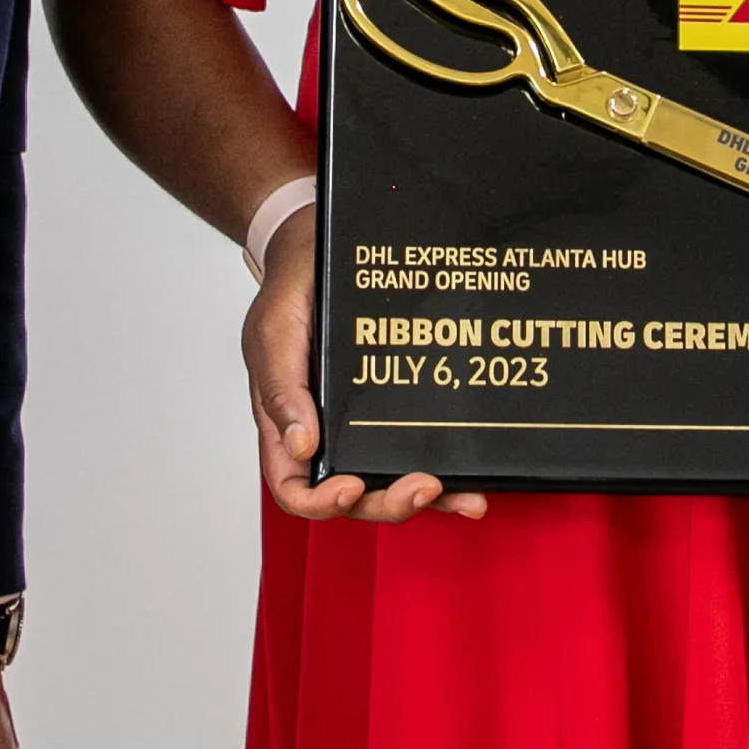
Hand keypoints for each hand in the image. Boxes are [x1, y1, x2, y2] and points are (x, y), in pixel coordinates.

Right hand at [242, 205, 487, 524]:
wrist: (323, 245)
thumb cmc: (290, 289)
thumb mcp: (273, 331)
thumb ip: (280, 387)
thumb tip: (301, 445)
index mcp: (289, 424)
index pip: (296, 489)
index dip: (322, 503)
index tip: (352, 486)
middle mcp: (328, 434)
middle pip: (355, 497)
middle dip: (390, 503)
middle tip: (424, 487)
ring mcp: (366, 424)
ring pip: (394, 480)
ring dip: (430, 498)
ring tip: (464, 496)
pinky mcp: (400, 405)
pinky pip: (422, 445)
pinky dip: (450, 467)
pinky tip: (474, 474)